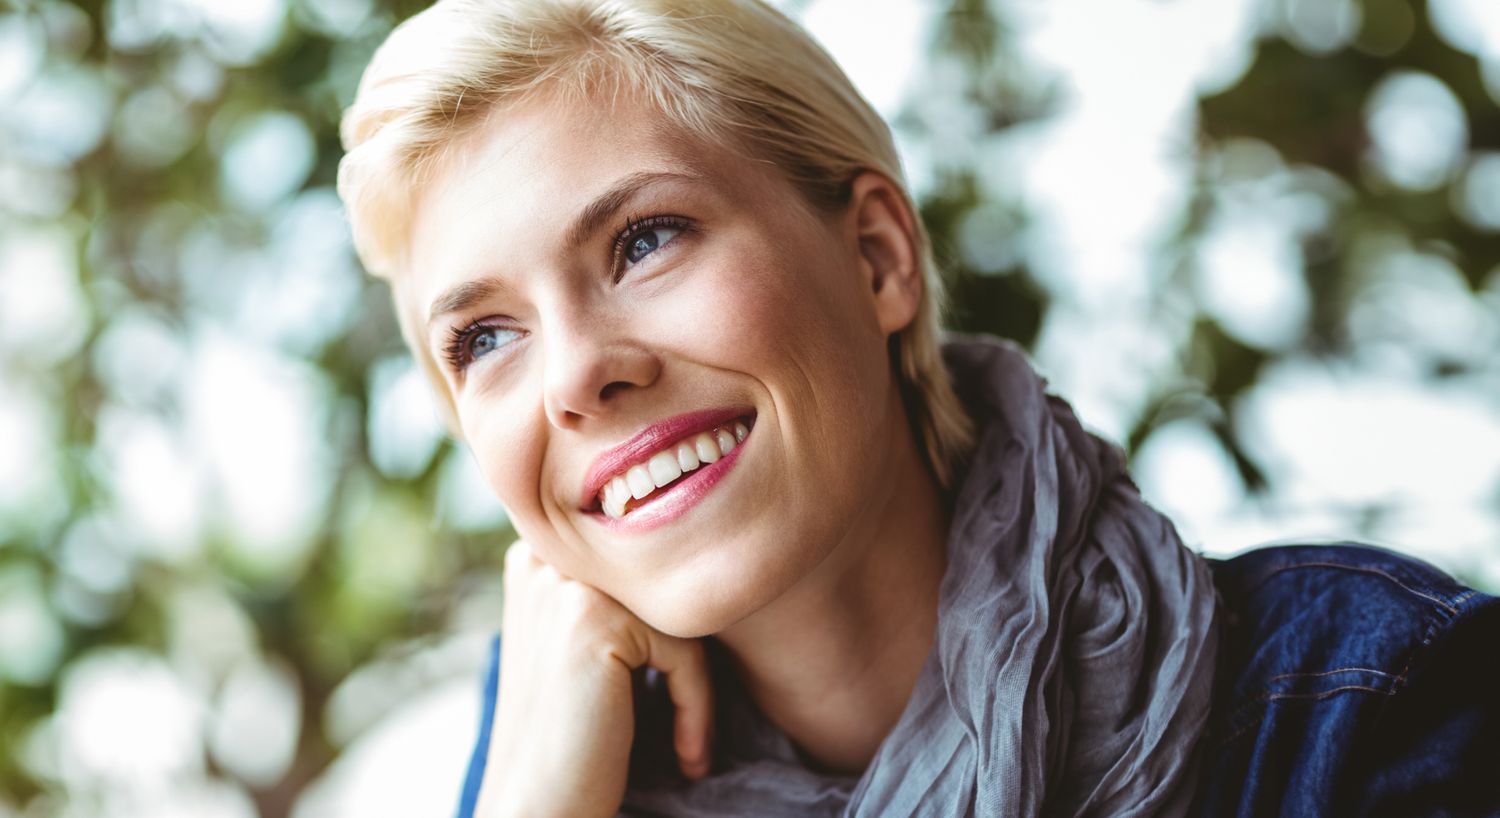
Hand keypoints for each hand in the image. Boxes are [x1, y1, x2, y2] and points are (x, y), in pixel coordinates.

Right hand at [475, 540, 714, 817]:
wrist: (535, 808)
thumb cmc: (570, 737)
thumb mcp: (583, 647)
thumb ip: (617, 597)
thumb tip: (692, 569)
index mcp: (540, 552)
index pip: (646, 569)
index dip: (671, 626)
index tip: (678, 691)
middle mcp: (545, 555)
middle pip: (663, 590)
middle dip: (688, 655)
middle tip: (694, 720)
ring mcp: (566, 583)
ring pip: (679, 618)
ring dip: (697, 689)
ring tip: (691, 743)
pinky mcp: (593, 621)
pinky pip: (685, 652)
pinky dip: (698, 708)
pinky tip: (687, 755)